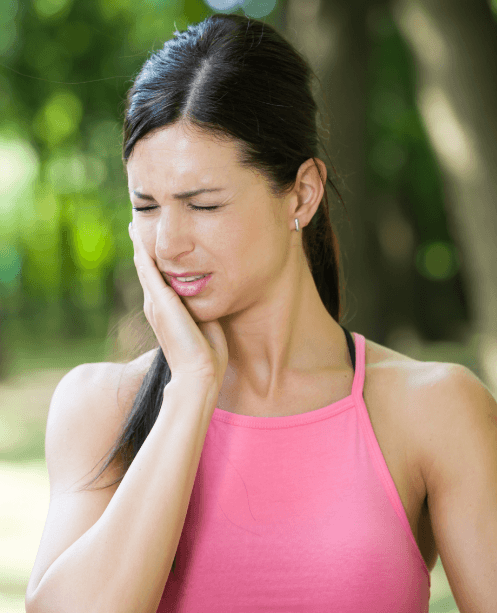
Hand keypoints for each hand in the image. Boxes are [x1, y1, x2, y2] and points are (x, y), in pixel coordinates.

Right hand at [129, 222, 227, 390]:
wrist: (199, 373)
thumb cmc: (207, 355)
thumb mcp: (205, 324)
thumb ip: (200, 308)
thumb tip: (208, 292)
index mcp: (166, 313)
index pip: (158, 282)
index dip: (155, 263)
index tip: (153, 246)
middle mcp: (155, 307)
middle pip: (146, 272)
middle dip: (142, 250)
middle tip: (136, 228)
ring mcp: (155, 304)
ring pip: (144, 267)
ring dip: (139, 246)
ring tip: (134, 227)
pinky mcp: (159, 301)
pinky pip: (148, 269)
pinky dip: (142, 251)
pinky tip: (137, 234)